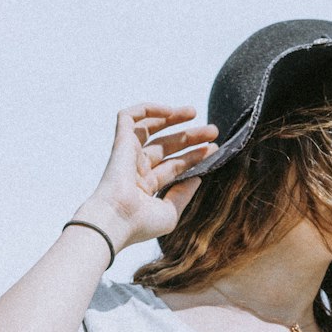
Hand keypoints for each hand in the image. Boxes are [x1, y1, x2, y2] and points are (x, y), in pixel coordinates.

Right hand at [73, 104, 218, 252]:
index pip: (173, 166)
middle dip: (190, 136)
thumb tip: (197, 178)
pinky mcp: (121, 142)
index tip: (214, 148)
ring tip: (194, 112)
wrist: (117, 219)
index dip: (193, 156)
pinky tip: (169, 110)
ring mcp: (127, 155)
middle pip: (166, 146)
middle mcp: (136, 169)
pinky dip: (147, 109)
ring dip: (172, 118)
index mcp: (146, 187)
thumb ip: (183, 194)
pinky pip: (129, 117)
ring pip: (150, 128)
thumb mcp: (170, 212)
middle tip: (213, 130)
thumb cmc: (141, 223)